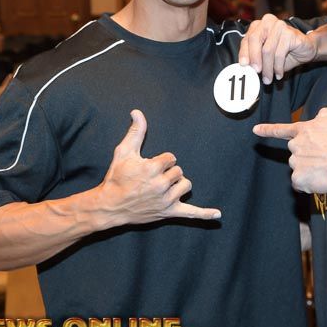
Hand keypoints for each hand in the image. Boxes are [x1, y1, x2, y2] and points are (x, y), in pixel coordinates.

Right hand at [95, 110, 220, 226]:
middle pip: (179, 171)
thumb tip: (138, 111)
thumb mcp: (124, 152)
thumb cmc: (116, 178)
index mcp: (152, 168)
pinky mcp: (168, 212)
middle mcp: (161, 185)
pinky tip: (217, 214)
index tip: (149, 168)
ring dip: (178, 185)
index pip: (172, 158)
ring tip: (163, 187)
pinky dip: (204, 214)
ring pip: (186, 185)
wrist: (109, 206)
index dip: (161, 161)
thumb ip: (136, 131)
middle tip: (151, 179)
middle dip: (168, 173)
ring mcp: (166, 200)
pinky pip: (190, 213)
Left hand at [239, 14, 316, 83]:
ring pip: (267, 50)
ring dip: (267, 68)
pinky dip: (278, 67)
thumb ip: (255, 58)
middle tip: (256, 72)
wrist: (306, 48)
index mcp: (259, 25)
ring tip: (268, 79)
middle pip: (255, 40)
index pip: (247, 39)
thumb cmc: (284, 52)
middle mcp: (268, 22)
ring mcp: (280, 26)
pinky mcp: (290, 33)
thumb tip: (246, 68)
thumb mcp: (266, 55)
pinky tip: (279, 74)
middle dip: (254, 58)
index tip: (244, 65)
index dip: (244, 53)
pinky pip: (279, 54)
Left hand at [254, 108, 326, 192]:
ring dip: (310, 168)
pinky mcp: (298, 178)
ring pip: (299, 167)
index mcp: (303, 130)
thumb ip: (324, 114)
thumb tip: (319, 116)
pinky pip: (300, 183)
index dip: (267, 130)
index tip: (255, 130)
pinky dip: (309, 183)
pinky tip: (321, 179)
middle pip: (296, 151)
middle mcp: (296, 145)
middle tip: (325, 156)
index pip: (281, 129)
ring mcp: (295, 162)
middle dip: (306, 154)